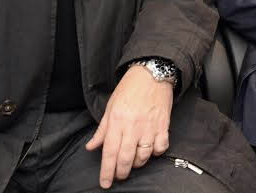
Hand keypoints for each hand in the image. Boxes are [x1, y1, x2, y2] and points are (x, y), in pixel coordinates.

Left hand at [85, 64, 173, 188]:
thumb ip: (102, 130)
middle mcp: (133, 126)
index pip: (109, 152)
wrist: (153, 73)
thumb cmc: (130, 88)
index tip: (105, 183)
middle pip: (125, 158)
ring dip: (138, 163)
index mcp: (117, 121)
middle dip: (121, 172)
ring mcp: (150, 126)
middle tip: (119, 176)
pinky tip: (151, 149)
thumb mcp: (110, 106)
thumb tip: (92, 146)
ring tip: (134, 161)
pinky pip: (161, 146)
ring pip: (144, 155)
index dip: (106, 171)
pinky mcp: (163, 124)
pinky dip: (156, 152)